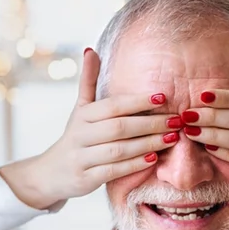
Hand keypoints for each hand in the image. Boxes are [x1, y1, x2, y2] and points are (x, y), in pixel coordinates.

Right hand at [0, 49, 179, 209]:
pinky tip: (153, 159)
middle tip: (176, 121)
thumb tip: (91, 50)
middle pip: (118, 127)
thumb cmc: (76, 137)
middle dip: (150, 124)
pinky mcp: (86, 179)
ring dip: (147, 144)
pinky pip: (113, 171)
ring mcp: (82, 158)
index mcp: (83, 115)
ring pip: (118, 150)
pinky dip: (134, 165)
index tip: (163, 97)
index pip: (113, 106)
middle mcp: (80, 135)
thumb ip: (88, 82)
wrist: (52, 173)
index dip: (138, 101)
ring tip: (171, 139)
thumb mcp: (80, 109)